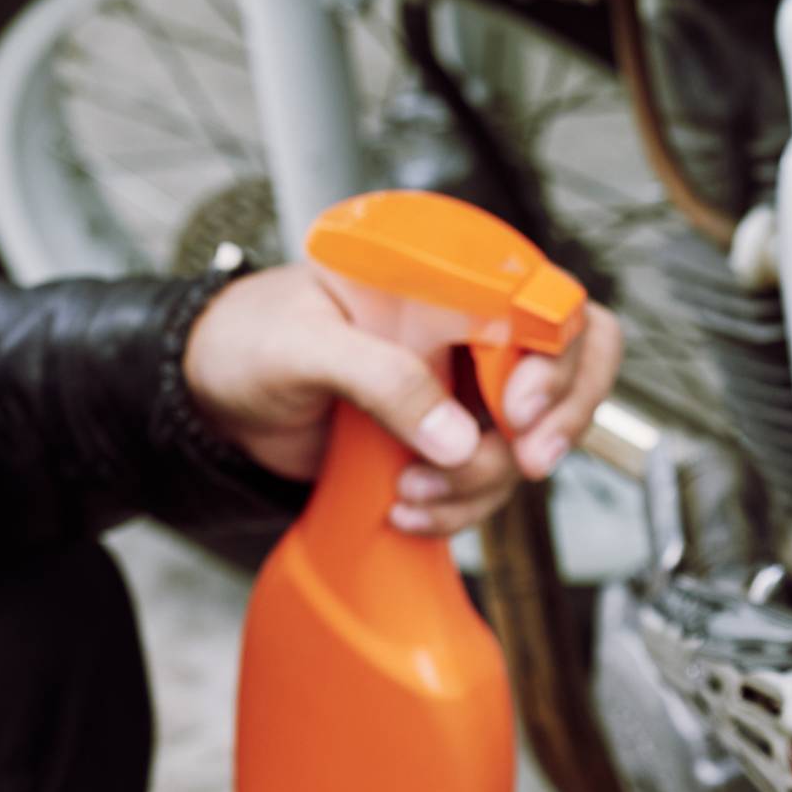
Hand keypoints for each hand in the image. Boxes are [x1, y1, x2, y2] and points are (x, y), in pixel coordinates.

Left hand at [180, 259, 625, 536]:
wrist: (218, 399)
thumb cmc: (252, 340)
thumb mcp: (305, 346)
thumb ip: (380, 378)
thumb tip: (456, 438)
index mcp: (444, 281)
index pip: (544, 304)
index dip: (555, 359)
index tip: (519, 412)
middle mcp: (468, 331)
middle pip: (573, 367)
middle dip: (558, 423)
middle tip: (526, 463)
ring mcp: (463, 392)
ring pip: (529, 443)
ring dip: (481, 483)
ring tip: (411, 492)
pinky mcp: (445, 445)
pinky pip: (487, 486)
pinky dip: (457, 509)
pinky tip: (406, 511)